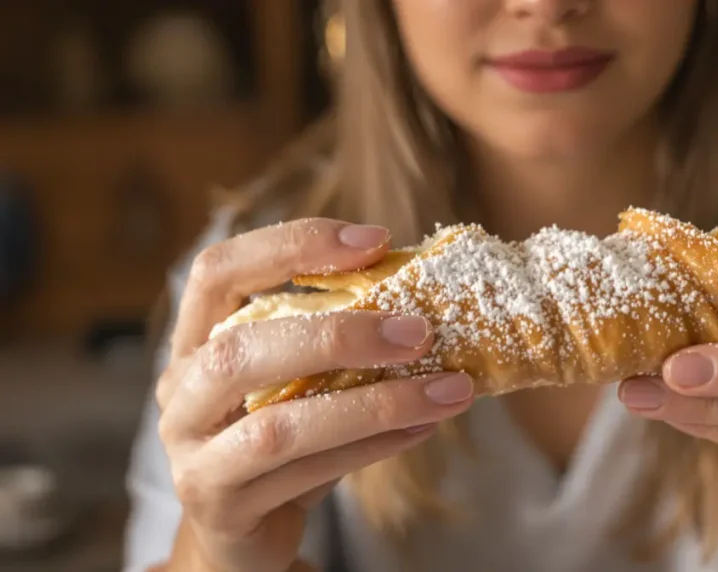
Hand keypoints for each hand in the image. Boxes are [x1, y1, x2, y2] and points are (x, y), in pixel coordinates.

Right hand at [156, 219, 474, 571]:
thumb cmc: (280, 443)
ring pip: (278, 426)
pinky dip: (371, 448)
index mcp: (195, 341)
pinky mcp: (222, 507)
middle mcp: (180, 394)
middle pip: (240, 350)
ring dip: (374, 404)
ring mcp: (193, 456)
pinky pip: (303, 474)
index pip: (218, 270)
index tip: (375, 241)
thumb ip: (333, 343)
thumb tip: (425, 302)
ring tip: (448, 390)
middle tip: (419, 332)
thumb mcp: (297, 382)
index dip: (291, 246)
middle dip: (337, 335)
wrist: (241, 533)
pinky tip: (421, 427)